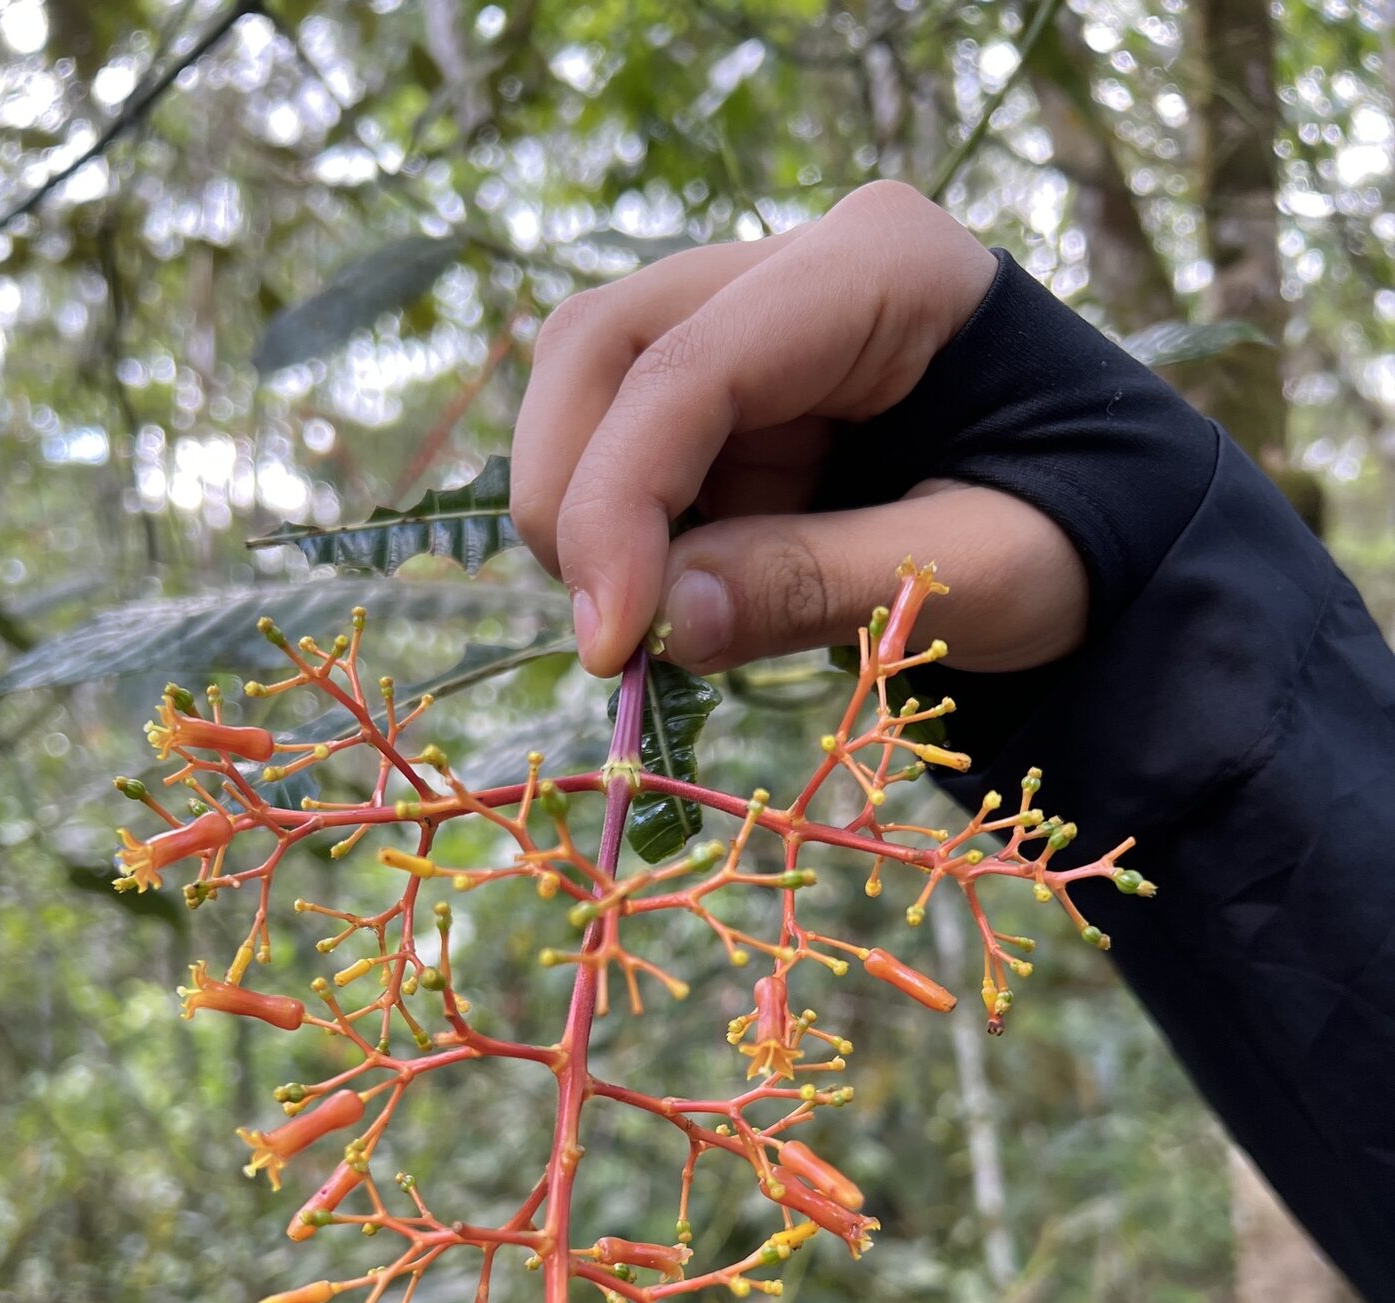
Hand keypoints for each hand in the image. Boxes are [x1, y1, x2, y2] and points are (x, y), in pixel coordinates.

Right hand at [511, 181, 1087, 676]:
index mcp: (881, 268)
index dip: (620, 504)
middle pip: (602, 347)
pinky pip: (623, 448)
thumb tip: (660, 626)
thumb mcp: (975, 573)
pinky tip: (674, 602)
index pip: (689, 367)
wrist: (1118, 533)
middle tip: (610, 639)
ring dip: (588, 518)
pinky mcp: (731, 393)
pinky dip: (621, 536)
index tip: (610, 641)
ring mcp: (755, 322)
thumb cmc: (1078, 536)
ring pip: (589, 392)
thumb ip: (817, 585)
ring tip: (653, 628)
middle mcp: (799, 268)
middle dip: (577, 498)